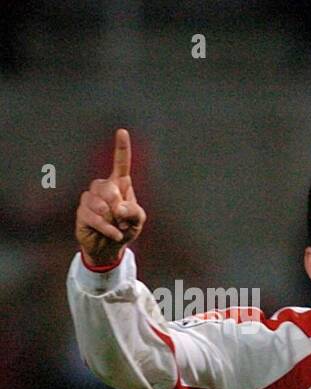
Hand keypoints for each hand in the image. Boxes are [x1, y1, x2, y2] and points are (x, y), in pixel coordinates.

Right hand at [76, 128, 146, 265]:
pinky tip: (115, 234)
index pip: (121, 163)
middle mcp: (103, 188)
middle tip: (123, 219)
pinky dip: (107, 228)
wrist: (110, 246)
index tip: (122, 132)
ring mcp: (90, 199)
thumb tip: (119, 207)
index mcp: (120, 185)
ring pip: (99, 203)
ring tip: (118, 227)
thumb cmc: (126, 228)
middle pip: (107, 187)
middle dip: (117, 205)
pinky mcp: (82, 212)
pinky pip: (93, 217)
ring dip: (112, 220)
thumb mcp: (138, 220)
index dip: (122, 148)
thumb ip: (134, 211)